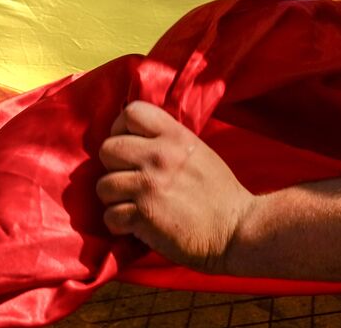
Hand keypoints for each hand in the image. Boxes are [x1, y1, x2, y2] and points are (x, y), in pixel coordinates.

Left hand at [97, 101, 254, 273]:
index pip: (131, 112)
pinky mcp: (144, 216)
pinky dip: (119, 224)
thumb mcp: (197, 151)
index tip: (131, 146)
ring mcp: (149, 186)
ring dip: (114, 198)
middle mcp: (159, 156)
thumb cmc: (219, 192)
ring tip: (132, 203)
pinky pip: (110, 216)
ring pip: (103, 185)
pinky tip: (135, 224)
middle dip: (114, 166)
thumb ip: (168, 140)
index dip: (122, 129)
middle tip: (129, 178)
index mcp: (175, 136)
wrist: (236, 229)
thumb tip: (136, 137)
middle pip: (108, 148)